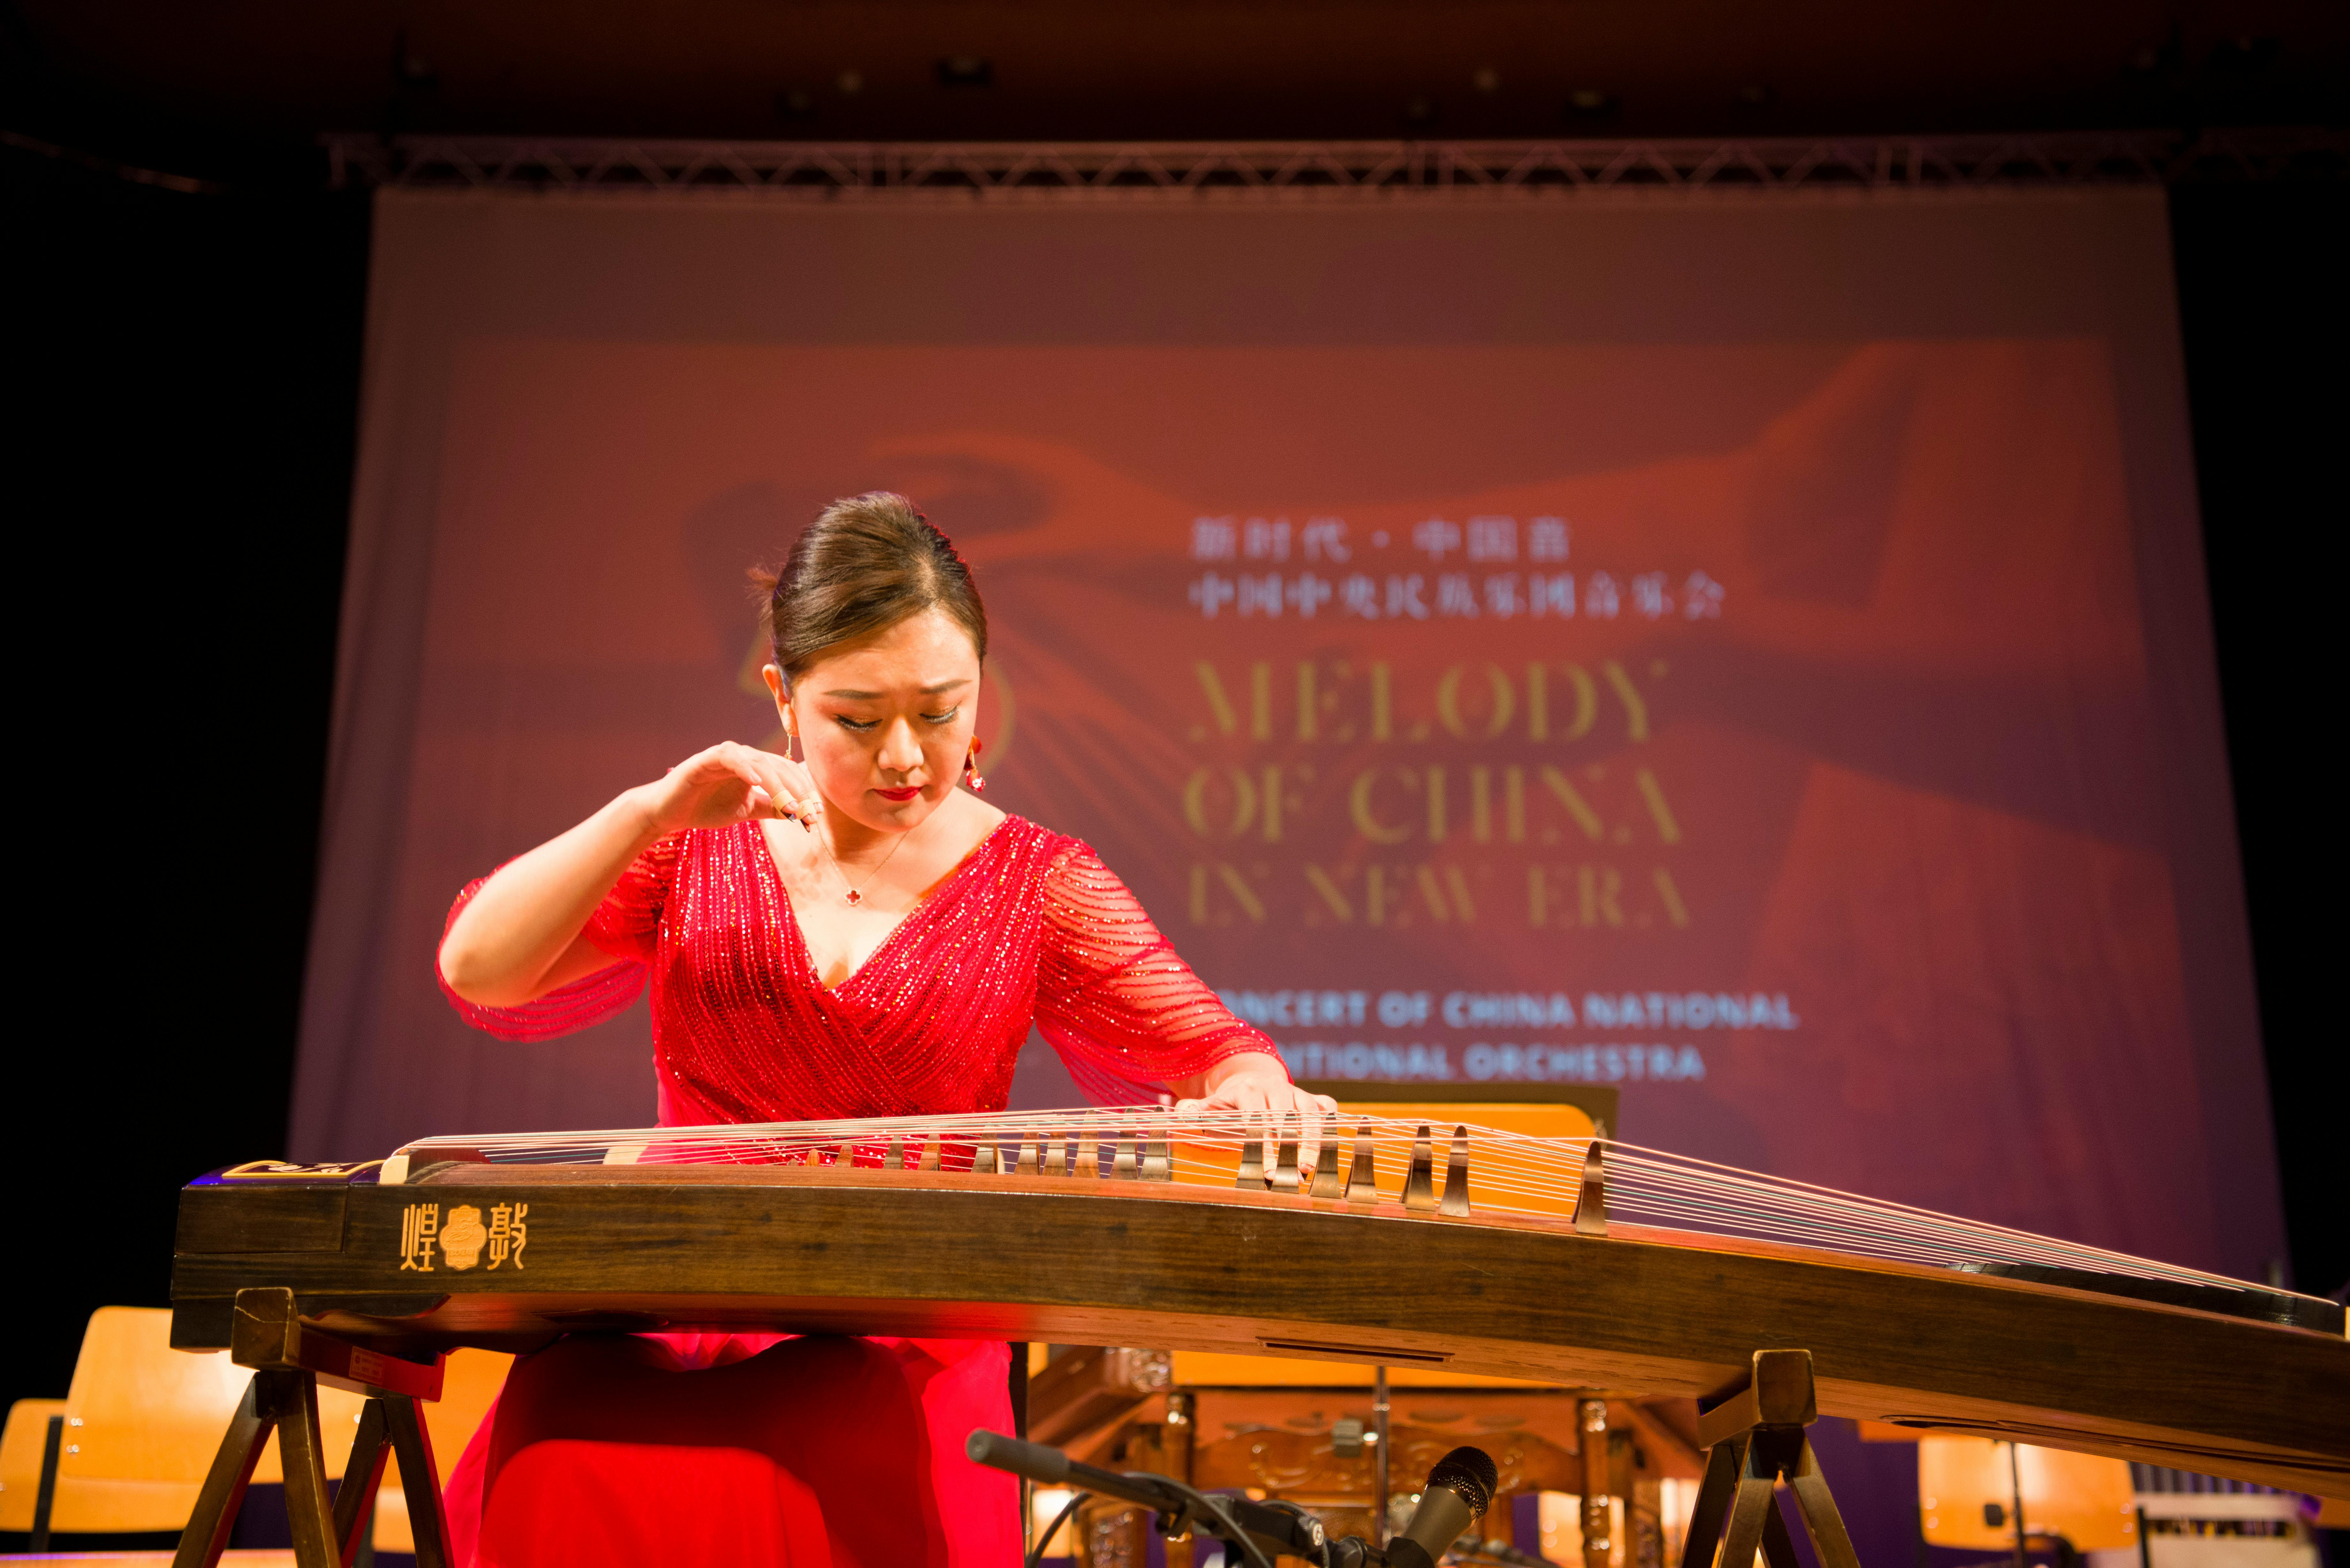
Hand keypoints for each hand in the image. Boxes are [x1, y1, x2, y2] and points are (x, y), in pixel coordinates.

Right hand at [637, 740, 824, 836]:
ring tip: (791, 805)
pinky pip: (730, 758)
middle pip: (780, 766)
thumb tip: (799, 813)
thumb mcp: (746, 811)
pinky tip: (756, 781)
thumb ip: (770, 808)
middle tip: (810, 812)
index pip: (788, 773)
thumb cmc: (706, 808)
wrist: (669, 813)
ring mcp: (725, 755)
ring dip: (778, 784)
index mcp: (756, 767)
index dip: (805, 791)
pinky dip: (744, 767)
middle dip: (798, 790)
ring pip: (760, 762)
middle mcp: (744, 757)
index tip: (817, 813)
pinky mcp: (706, 759)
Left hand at [1181, 1055, 1339, 1180]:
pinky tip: (1330, 1146)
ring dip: (1313, 1141)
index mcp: (1248, 1089)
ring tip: (1311, 1168)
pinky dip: (1330, 1123)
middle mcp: (1275, 1087)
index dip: (1263, 1144)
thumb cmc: (1228, 1105)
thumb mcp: (1209, 1106)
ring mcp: (1296, 1091)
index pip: (1256, 1117)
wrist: (1250, 1079)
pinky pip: (1326, 1107)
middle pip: (1287, 1116)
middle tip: (1295, 1174)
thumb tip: (1181, 1116)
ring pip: (1310, 1114)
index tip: (1267, 1171)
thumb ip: (1194, 1113)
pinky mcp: (1312, 1097)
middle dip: (1291, 1146)